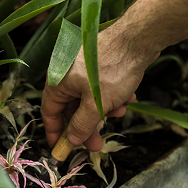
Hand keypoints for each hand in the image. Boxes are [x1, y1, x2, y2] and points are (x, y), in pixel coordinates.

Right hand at [41, 27, 159, 151]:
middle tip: (97, 144)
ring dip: (104, 110)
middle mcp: (67, 74)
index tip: (60, 148)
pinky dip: (112, 96)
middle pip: (72, 108)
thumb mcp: (95, 104)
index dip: (54, 132)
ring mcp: (83, 68)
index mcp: (58, 81)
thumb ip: (81, 125)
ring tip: (120, 112)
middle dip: (87, 126)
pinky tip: (127, 97)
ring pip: (89, 99)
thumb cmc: (112, 69)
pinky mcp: (99, 64)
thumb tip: (71, 139)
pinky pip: (100, 87)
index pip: (49, 112)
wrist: (137, 38)